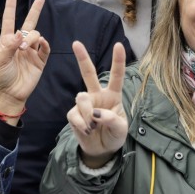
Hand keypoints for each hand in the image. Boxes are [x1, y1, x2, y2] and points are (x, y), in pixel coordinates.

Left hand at [0, 0, 49, 120]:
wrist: (11, 94)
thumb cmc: (1, 77)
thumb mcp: (1, 60)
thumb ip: (9, 46)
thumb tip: (20, 33)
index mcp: (8, 42)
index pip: (9, 21)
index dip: (10, 9)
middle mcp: (21, 44)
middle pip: (29, 23)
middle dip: (35, 11)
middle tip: (41, 0)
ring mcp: (31, 52)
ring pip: (37, 35)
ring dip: (33, 37)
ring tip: (25, 48)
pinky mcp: (40, 60)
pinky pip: (45, 48)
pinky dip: (44, 44)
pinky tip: (41, 45)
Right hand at [67, 41, 128, 166]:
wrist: (101, 150)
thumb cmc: (114, 135)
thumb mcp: (120, 129)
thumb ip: (112, 119)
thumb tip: (96, 113)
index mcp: (113, 95)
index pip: (116, 76)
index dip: (118, 61)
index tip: (119, 45)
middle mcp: (98, 95)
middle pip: (89, 74)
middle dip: (82, 58)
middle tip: (76, 43)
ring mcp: (85, 104)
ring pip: (81, 97)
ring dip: (87, 112)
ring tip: (93, 126)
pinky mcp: (74, 114)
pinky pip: (74, 114)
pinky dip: (82, 124)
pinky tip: (88, 130)